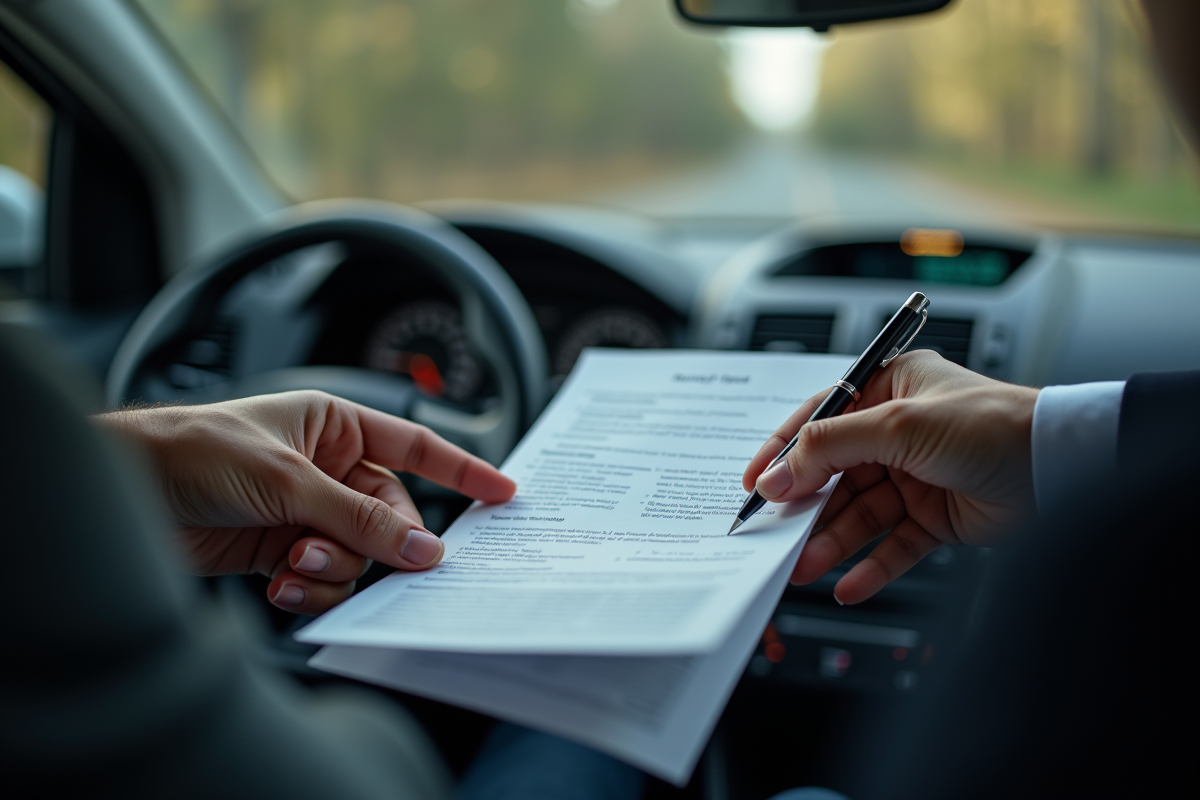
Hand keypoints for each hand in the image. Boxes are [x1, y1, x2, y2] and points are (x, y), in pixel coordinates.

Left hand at [97, 391, 515, 613]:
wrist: (123, 491)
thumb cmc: (194, 450)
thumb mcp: (286, 479)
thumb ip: (358, 517)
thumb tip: (421, 548)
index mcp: (334, 427)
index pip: (414, 446)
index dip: (462, 469)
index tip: (504, 493)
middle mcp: (326, 469)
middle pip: (390, 516)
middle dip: (375, 541)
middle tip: (360, 553)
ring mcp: (305, 513)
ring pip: (359, 554)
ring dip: (335, 568)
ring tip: (294, 564)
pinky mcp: (281, 551)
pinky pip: (324, 578)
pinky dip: (310, 589)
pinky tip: (280, 585)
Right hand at [743, 351, 1037, 604]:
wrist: (1061, 467)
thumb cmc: (993, 423)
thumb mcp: (897, 424)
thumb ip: (831, 447)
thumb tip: (779, 473)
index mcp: (889, 389)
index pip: (820, 420)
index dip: (783, 452)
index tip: (754, 483)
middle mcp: (899, 432)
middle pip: (835, 474)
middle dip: (805, 506)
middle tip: (774, 532)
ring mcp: (915, 476)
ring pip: (859, 514)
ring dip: (831, 540)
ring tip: (804, 567)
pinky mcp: (934, 517)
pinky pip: (892, 545)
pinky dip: (870, 566)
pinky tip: (848, 585)